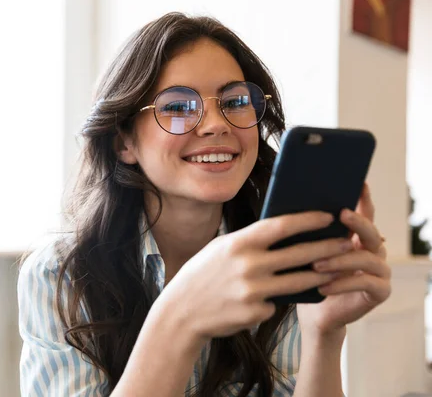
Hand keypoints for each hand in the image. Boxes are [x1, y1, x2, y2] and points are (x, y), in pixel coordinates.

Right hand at [159, 211, 355, 342]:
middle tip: (346, 243)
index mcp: (238, 243)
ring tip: (335, 271)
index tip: (328, 216)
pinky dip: (277, 300)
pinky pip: (277, 304)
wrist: (181, 312)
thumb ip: (249, 242)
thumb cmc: (202, 275)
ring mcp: (253, 291)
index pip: (281, 226)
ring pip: (299, 282)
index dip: (308, 220)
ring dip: (320, 276)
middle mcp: (248, 265)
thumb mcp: (220, 249)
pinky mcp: (255, 313)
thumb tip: (282, 231)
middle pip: (298, 254)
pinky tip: (268, 300)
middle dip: (327, 247)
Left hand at [297, 183, 390, 338]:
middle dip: (356, 222)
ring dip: (339, 260)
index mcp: (356, 238)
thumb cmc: (307, 279)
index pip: (364, 213)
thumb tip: (290, 206)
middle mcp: (373, 251)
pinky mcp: (380, 291)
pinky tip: (323, 286)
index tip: (359, 182)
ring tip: (316, 264)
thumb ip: (308, 233)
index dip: (364, 198)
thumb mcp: (304, 253)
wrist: (315, 314)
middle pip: (370, 231)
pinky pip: (366, 283)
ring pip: (366, 258)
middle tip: (341, 214)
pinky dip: (342, 284)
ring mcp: (380, 271)